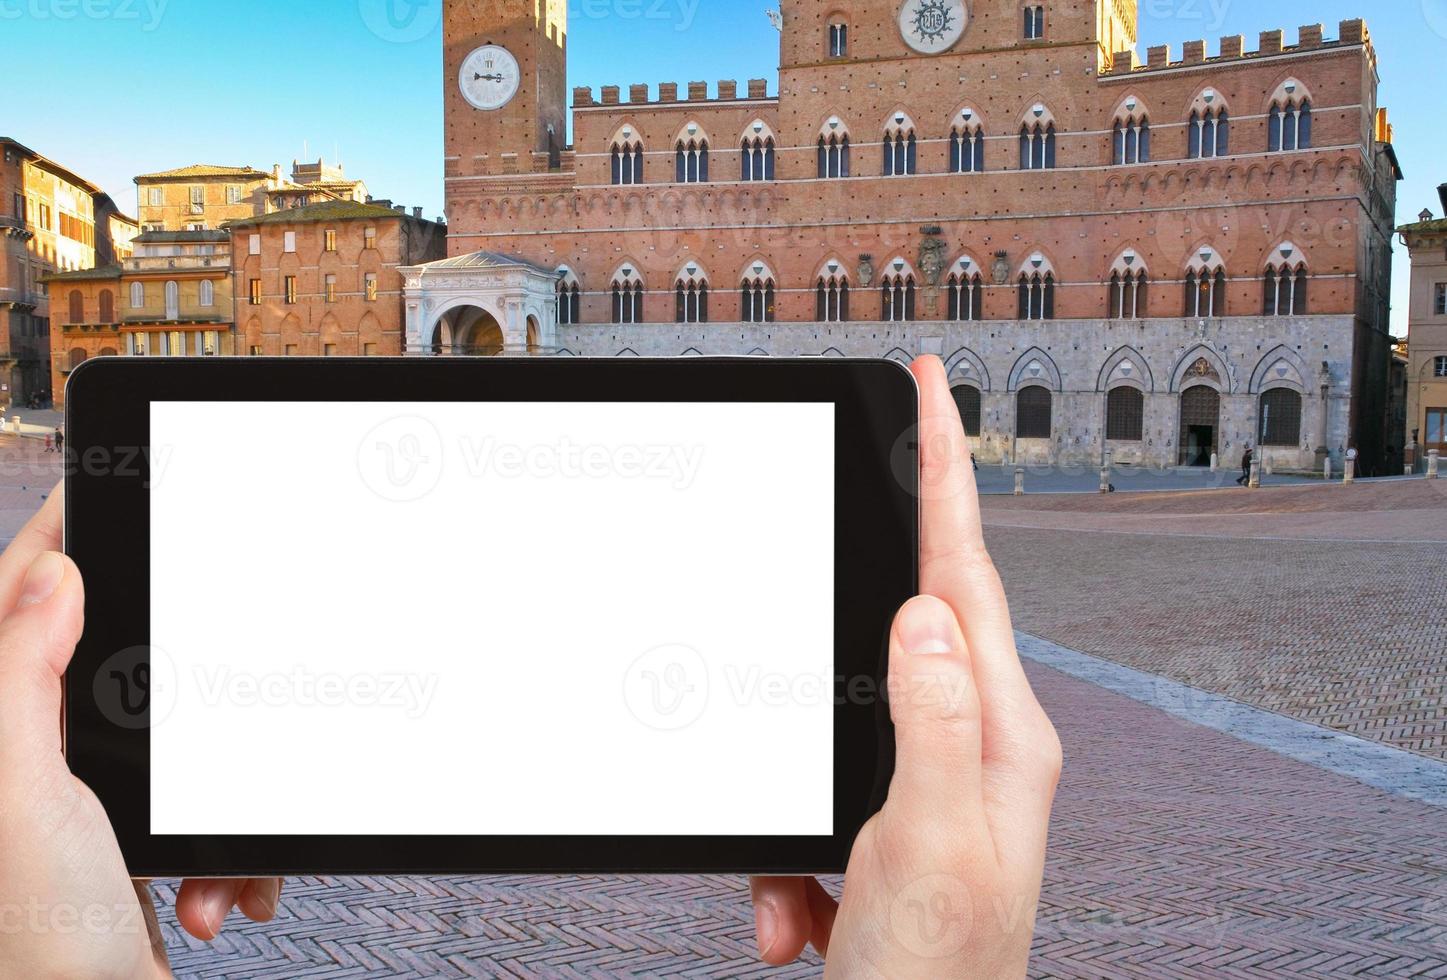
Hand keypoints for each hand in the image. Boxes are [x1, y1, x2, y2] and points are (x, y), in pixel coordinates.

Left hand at [0, 486, 282, 976]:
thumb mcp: (19, 799)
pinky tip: (214, 894)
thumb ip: (18, 678)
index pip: (14, 606)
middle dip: (180, 692)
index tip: (107, 490)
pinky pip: (203, 813)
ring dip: (214, 799)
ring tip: (197, 863)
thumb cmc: (39, 955)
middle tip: (210, 672)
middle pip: (111, 669)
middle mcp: (29, 769)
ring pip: (177, 746)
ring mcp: (84, 813)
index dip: (57, 542)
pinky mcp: (133, 853)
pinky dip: (225, 852)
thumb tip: (48, 573)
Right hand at [750, 355, 1062, 976]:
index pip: (964, 573)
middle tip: (840, 502)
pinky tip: (794, 922)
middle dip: (852, 591)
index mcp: (999, 735)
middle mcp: (973, 746)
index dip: (945, 473)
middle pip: (905, 623)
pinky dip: (783, 863)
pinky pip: (811, 800)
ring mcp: (928, 784)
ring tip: (798, 903)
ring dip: (792, 809)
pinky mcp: (883, 824)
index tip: (929, 391)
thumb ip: (929, 719)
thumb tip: (920, 612)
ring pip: (836, 718)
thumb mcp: (927, 845)